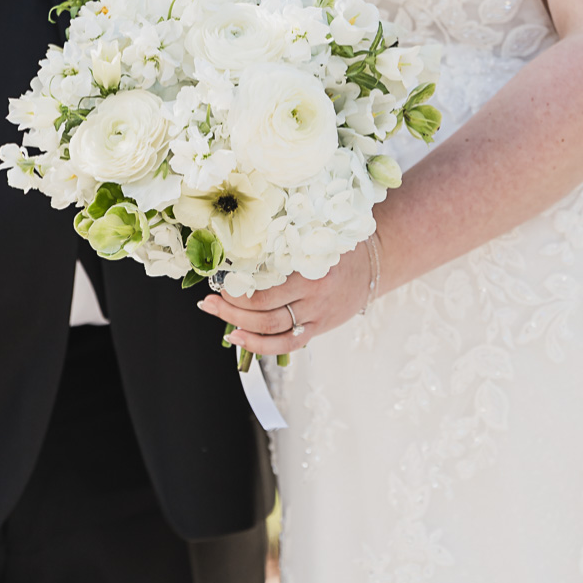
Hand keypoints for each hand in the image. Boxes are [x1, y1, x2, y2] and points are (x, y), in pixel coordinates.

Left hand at [197, 238, 374, 355]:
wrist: (374, 263)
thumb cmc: (338, 245)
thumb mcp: (315, 236)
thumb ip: (284, 242)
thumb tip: (241, 245)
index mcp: (310, 271)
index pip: (265, 290)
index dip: (237, 290)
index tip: (218, 281)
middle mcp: (313, 298)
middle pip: (263, 314)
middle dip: (230, 309)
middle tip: (208, 301)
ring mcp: (315, 317)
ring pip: (271, 332)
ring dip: (238, 326)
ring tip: (216, 315)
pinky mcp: (317, 329)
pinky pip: (286, 345)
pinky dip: (259, 345)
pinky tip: (238, 337)